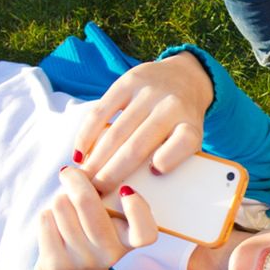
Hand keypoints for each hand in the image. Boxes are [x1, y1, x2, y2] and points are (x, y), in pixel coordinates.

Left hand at [34, 167, 158, 269]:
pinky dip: (47, 214)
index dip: (138, 209)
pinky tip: (53, 222)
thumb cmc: (94, 237)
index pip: (145, 232)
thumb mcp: (112, 224)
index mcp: (129, 242)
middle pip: (87, 203)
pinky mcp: (57, 264)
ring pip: (62, 206)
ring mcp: (82, 260)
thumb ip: (110, 199)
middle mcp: (109, 254)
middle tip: (70, 173)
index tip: (126, 190)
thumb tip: (87, 166)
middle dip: (75, 180)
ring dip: (59, 199)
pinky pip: (46, 220)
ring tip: (64, 207)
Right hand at [73, 52, 212, 193]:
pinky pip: (100, 112)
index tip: (153, 172)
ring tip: (84, 178)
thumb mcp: (190, 137)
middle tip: (96, 192)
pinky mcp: (127, 82)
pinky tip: (79, 154)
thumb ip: (174, 155)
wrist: (186, 76)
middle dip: (113, 173)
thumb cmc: (183, 120)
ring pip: (116, 132)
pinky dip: (87, 135)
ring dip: (97, 158)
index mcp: (190, 125)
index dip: (167, 160)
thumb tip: (144, 178)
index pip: (183, 143)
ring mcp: (148, 93)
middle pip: (137, 146)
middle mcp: (170, 107)